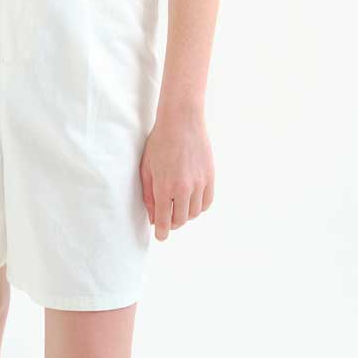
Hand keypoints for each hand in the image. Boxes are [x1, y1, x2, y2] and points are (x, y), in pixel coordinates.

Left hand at [140, 106, 213, 240]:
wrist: (182, 121)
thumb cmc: (160, 142)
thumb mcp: (147, 167)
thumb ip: (148, 194)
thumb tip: (152, 216)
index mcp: (165, 187)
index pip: (163, 220)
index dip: (161, 232)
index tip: (160, 236)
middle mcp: (184, 188)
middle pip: (180, 220)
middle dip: (172, 223)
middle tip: (166, 218)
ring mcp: (199, 183)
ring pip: (194, 213)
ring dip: (185, 214)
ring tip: (178, 205)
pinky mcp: (210, 177)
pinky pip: (207, 202)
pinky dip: (199, 206)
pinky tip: (191, 201)